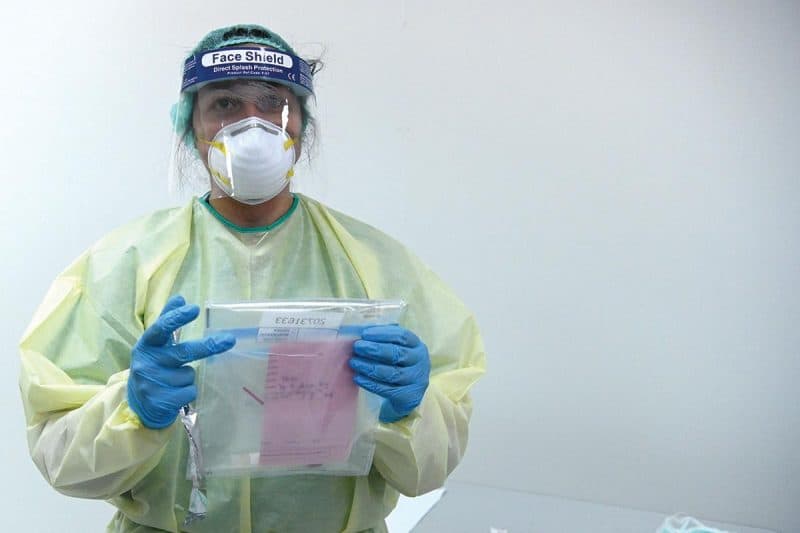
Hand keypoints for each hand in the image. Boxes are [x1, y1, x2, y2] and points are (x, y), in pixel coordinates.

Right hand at [127, 295, 235, 428]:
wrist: (138, 404)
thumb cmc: (153, 367)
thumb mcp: (156, 344)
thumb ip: (167, 321)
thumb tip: (180, 297)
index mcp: (147, 345)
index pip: (161, 328)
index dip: (177, 318)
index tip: (194, 308)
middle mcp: (146, 362)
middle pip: (184, 352)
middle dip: (208, 346)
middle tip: (229, 340)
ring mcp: (151, 383)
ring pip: (189, 374)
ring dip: (188, 377)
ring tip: (173, 381)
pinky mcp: (160, 401)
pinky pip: (189, 392)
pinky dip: (188, 392)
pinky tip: (175, 394)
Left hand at [350, 325, 430, 422]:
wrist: (407, 394)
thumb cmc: (398, 365)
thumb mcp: (396, 349)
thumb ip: (383, 339)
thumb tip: (362, 330)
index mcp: (417, 346)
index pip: (402, 336)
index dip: (383, 334)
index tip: (365, 334)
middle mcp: (421, 362)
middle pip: (398, 354)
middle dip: (375, 350)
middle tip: (357, 347)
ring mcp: (416, 381)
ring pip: (391, 373)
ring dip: (370, 367)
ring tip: (354, 362)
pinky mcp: (408, 397)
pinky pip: (387, 390)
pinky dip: (370, 383)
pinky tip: (358, 377)